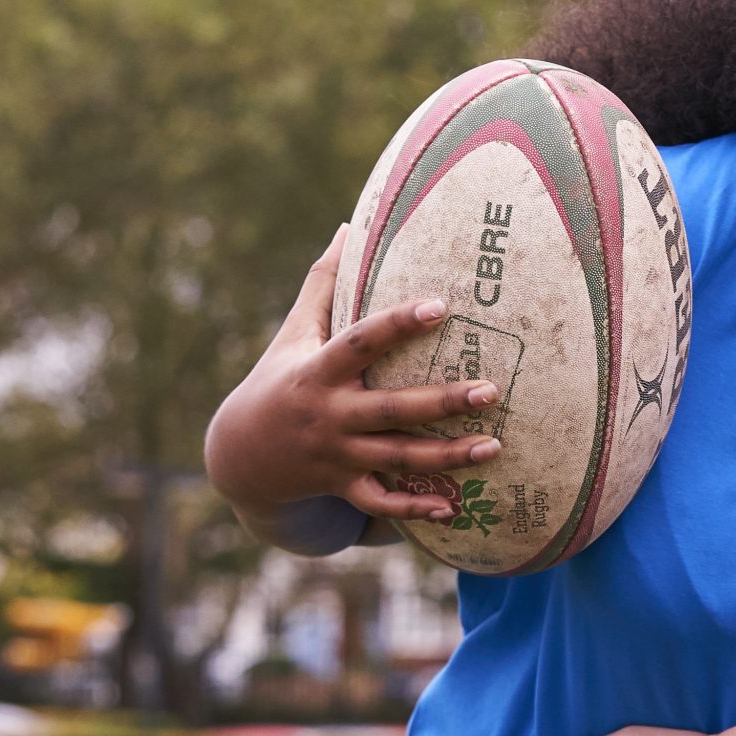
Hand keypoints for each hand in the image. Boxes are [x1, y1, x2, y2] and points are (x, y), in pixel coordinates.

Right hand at [203, 226, 503, 525]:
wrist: (240, 456)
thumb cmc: (280, 379)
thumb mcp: (295, 332)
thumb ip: (324, 283)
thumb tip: (350, 226)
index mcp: (319, 371)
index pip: (361, 342)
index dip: (398, 324)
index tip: (441, 305)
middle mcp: (330, 415)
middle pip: (391, 410)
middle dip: (442, 402)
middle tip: (492, 390)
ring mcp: (337, 456)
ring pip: (397, 459)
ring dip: (447, 457)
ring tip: (495, 447)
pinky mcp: (342, 487)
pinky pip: (381, 502)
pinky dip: (415, 509)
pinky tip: (454, 508)